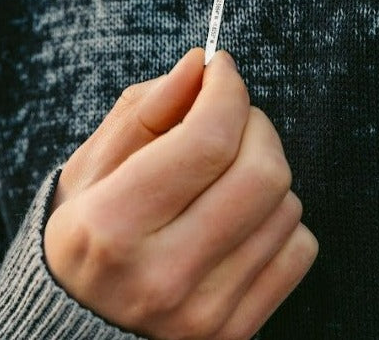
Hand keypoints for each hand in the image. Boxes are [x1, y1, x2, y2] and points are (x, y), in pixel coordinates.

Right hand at [44, 49, 317, 339]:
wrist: (79, 319)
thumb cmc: (83, 230)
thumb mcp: (92, 164)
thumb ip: (145, 109)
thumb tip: (199, 65)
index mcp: (112, 226)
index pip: (205, 141)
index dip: (225, 91)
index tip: (221, 69)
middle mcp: (162, 276)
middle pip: (260, 173)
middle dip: (253, 122)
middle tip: (227, 114)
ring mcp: (204, 312)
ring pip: (286, 206)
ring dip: (263, 166)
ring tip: (224, 170)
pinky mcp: (237, 332)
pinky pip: (299, 249)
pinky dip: (277, 216)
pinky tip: (238, 215)